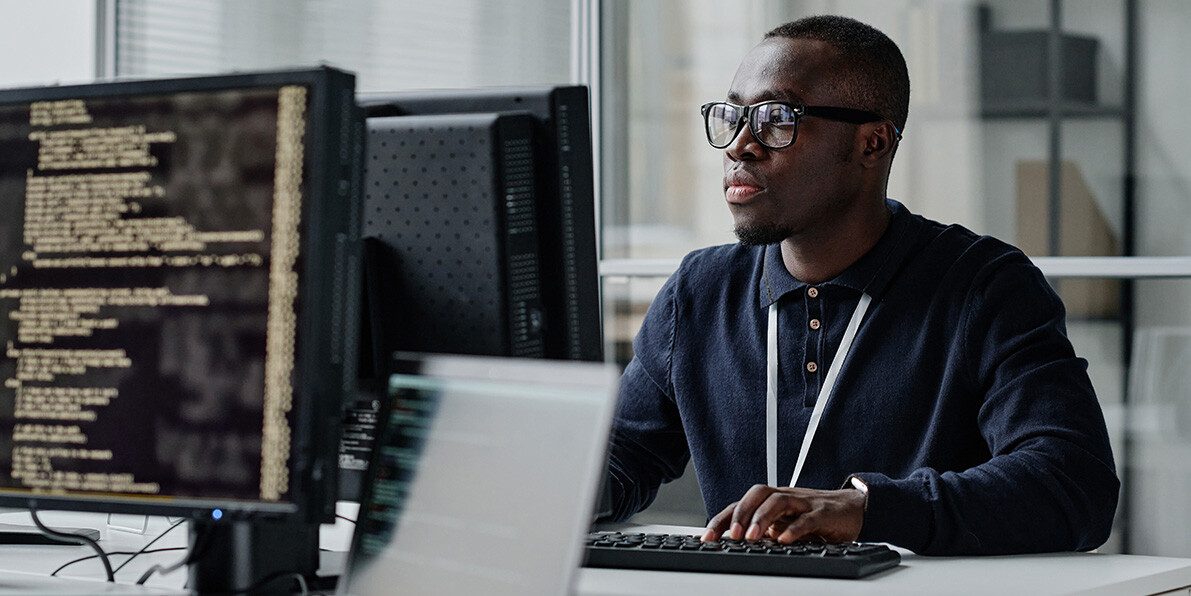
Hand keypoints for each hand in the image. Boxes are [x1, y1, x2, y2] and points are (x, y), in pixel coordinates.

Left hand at [701, 484, 865, 543]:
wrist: (852, 508)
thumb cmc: (814, 515)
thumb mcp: (785, 524)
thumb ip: (764, 531)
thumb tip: (735, 546)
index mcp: (772, 501)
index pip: (741, 505)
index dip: (722, 519)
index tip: (706, 538)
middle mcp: (785, 498)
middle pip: (757, 495)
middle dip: (740, 514)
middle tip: (730, 536)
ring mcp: (804, 503)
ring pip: (778, 502)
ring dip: (762, 518)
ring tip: (752, 537)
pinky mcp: (823, 513)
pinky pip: (807, 518)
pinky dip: (794, 529)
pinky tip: (784, 540)